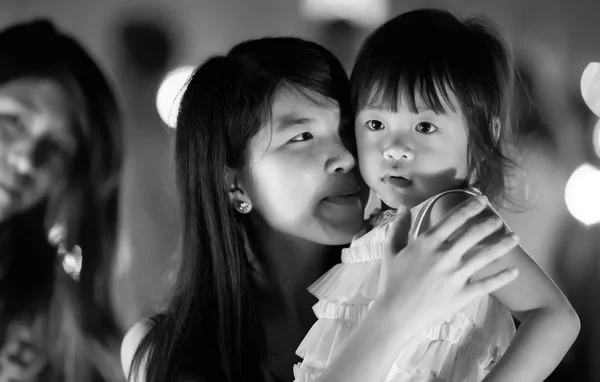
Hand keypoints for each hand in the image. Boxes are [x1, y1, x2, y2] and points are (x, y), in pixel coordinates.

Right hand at [377, 196, 519, 331]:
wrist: (395, 314)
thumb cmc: (391, 282)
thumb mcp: (390, 251)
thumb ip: (399, 227)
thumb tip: (403, 207)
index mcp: (427, 243)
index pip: (454, 218)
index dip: (471, 207)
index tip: (482, 200)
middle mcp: (445, 256)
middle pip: (474, 233)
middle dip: (489, 223)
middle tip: (498, 219)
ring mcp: (456, 276)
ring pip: (486, 256)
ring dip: (503, 244)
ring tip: (515, 237)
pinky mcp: (463, 295)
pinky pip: (488, 284)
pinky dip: (503, 277)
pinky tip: (515, 271)